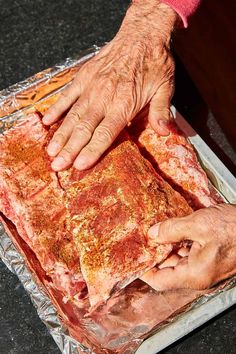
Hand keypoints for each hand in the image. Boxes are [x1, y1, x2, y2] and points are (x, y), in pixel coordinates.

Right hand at [43, 0, 177, 170]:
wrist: (142, 35)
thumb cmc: (155, 63)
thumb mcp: (165, 87)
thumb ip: (161, 111)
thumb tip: (165, 132)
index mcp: (124, 104)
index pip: (105, 133)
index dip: (91, 151)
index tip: (79, 165)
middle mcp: (104, 98)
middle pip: (84, 129)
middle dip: (70, 149)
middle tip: (57, 166)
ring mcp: (91, 87)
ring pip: (73, 115)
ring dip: (61, 135)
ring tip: (51, 151)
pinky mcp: (84, 76)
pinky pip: (67, 95)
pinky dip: (57, 109)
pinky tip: (47, 122)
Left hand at [140, 204, 235, 290]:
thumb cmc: (235, 229)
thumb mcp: (198, 224)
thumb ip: (171, 230)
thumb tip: (152, 234)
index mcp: (194, 274)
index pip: (159, 280)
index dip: (144, 270)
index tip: (133, 258)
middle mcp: (199, 276)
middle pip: (168, 270)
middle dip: (155, 254)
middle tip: (143, 238)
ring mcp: (206, 269)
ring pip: (178, 261)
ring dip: (167, 247)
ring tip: (157, 231)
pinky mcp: (211, 259)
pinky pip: (189, 255)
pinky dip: (180, 244)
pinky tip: (174, 230)